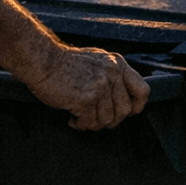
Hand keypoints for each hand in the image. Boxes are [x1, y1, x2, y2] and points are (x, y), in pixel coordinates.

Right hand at [26, 44, 150, 129]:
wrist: (42, 60)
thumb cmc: (65, 63)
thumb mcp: (98, 62)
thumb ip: (112, 76)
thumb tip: (124, 101)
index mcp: (118, 64)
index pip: (143, 90)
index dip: (136, 107)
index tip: (126, 113)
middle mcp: (113, 74)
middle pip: (125, 110)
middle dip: (111, 120)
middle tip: (95, 119)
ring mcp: (101, 86)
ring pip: (107, 120)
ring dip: (93, 123)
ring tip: (81, 117)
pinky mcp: (87, 98)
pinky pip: (90, 122)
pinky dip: (80, 124)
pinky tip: (72, 117)